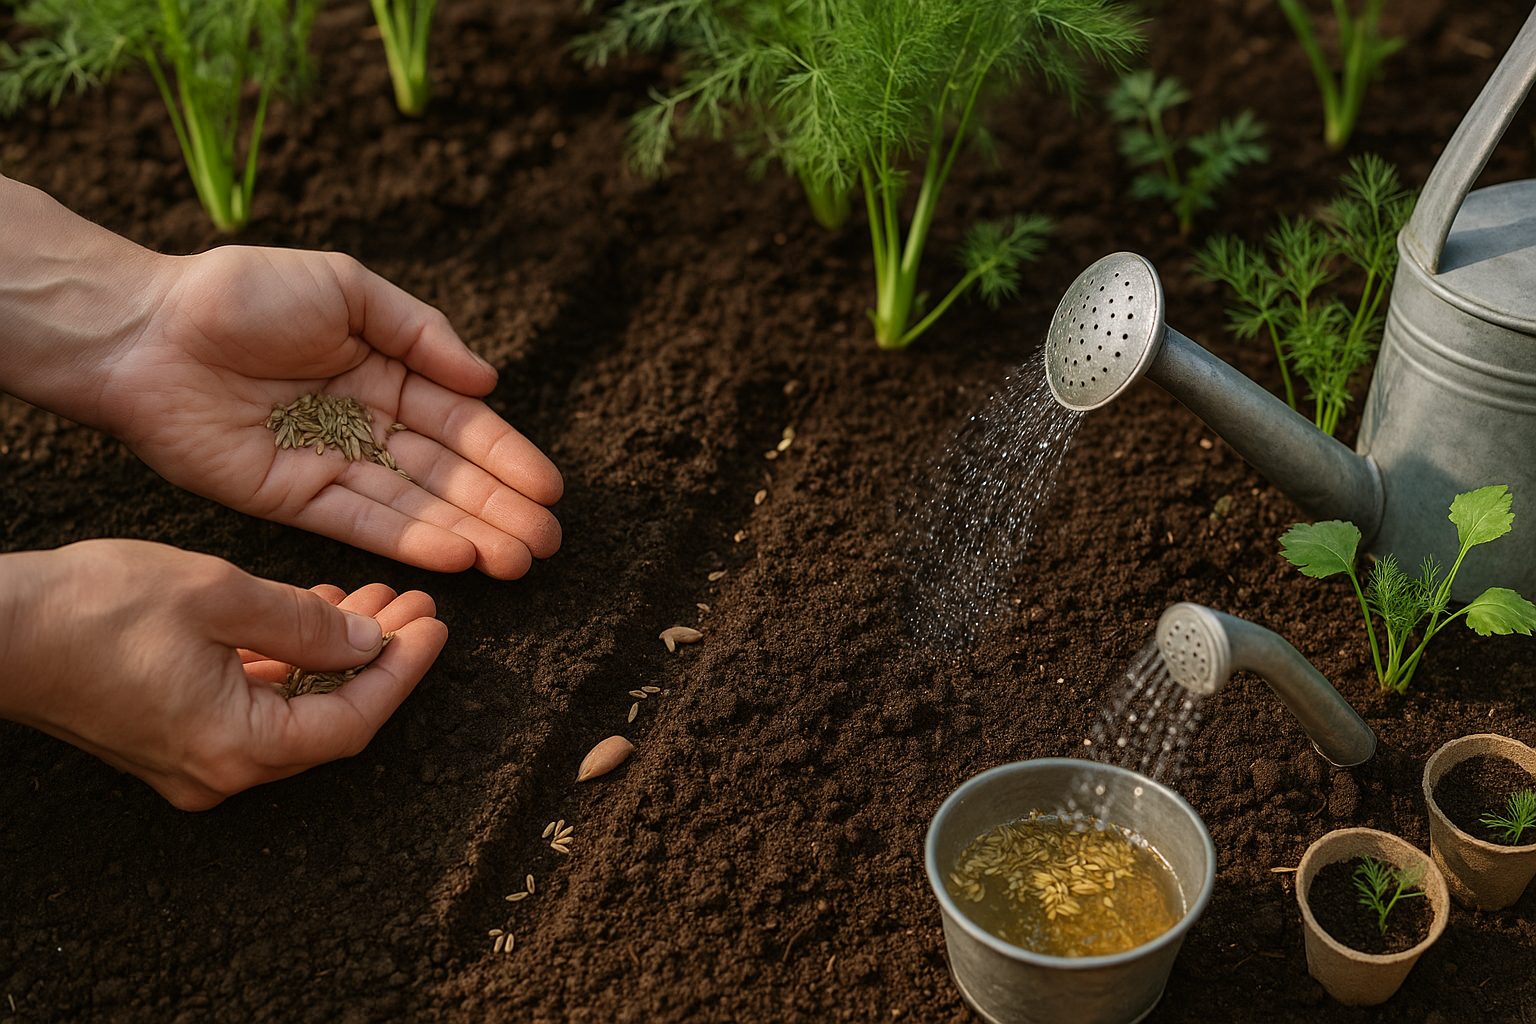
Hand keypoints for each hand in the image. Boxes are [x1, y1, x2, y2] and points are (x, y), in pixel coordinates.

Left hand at [0, 176, 560, 578]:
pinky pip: (361, 524)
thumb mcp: (347, 287)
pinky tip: (459, 556)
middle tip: (549, 543)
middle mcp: (365, 425)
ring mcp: (330, 466)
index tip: (550, 489)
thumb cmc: (242, 293)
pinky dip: (410, 542)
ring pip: (415, 507)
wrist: (145, 329)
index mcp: (384, 373)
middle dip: (501, 508)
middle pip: (447, 475)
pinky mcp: (292, 501)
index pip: (460, 423)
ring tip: (521, 560)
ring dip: (470, 535)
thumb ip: (421, 332)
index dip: (506, 456)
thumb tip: (489, 379)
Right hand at [0, 540, 446, 809]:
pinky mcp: (171, 736)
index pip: (353, 722)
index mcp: (237, 748)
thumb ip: (307, 622)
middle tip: (415, 603)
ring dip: (335, 653)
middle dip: (377, 657)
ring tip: (376, 596)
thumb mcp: (220, 596)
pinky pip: (252, 703)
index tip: (436, 625)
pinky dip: (288, 660)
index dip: (403, 672)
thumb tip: (369, 639)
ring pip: (293, 708)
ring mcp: (193, 759)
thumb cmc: (93, 608)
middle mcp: (219, 771)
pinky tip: (314, 611)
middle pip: (328, 720)